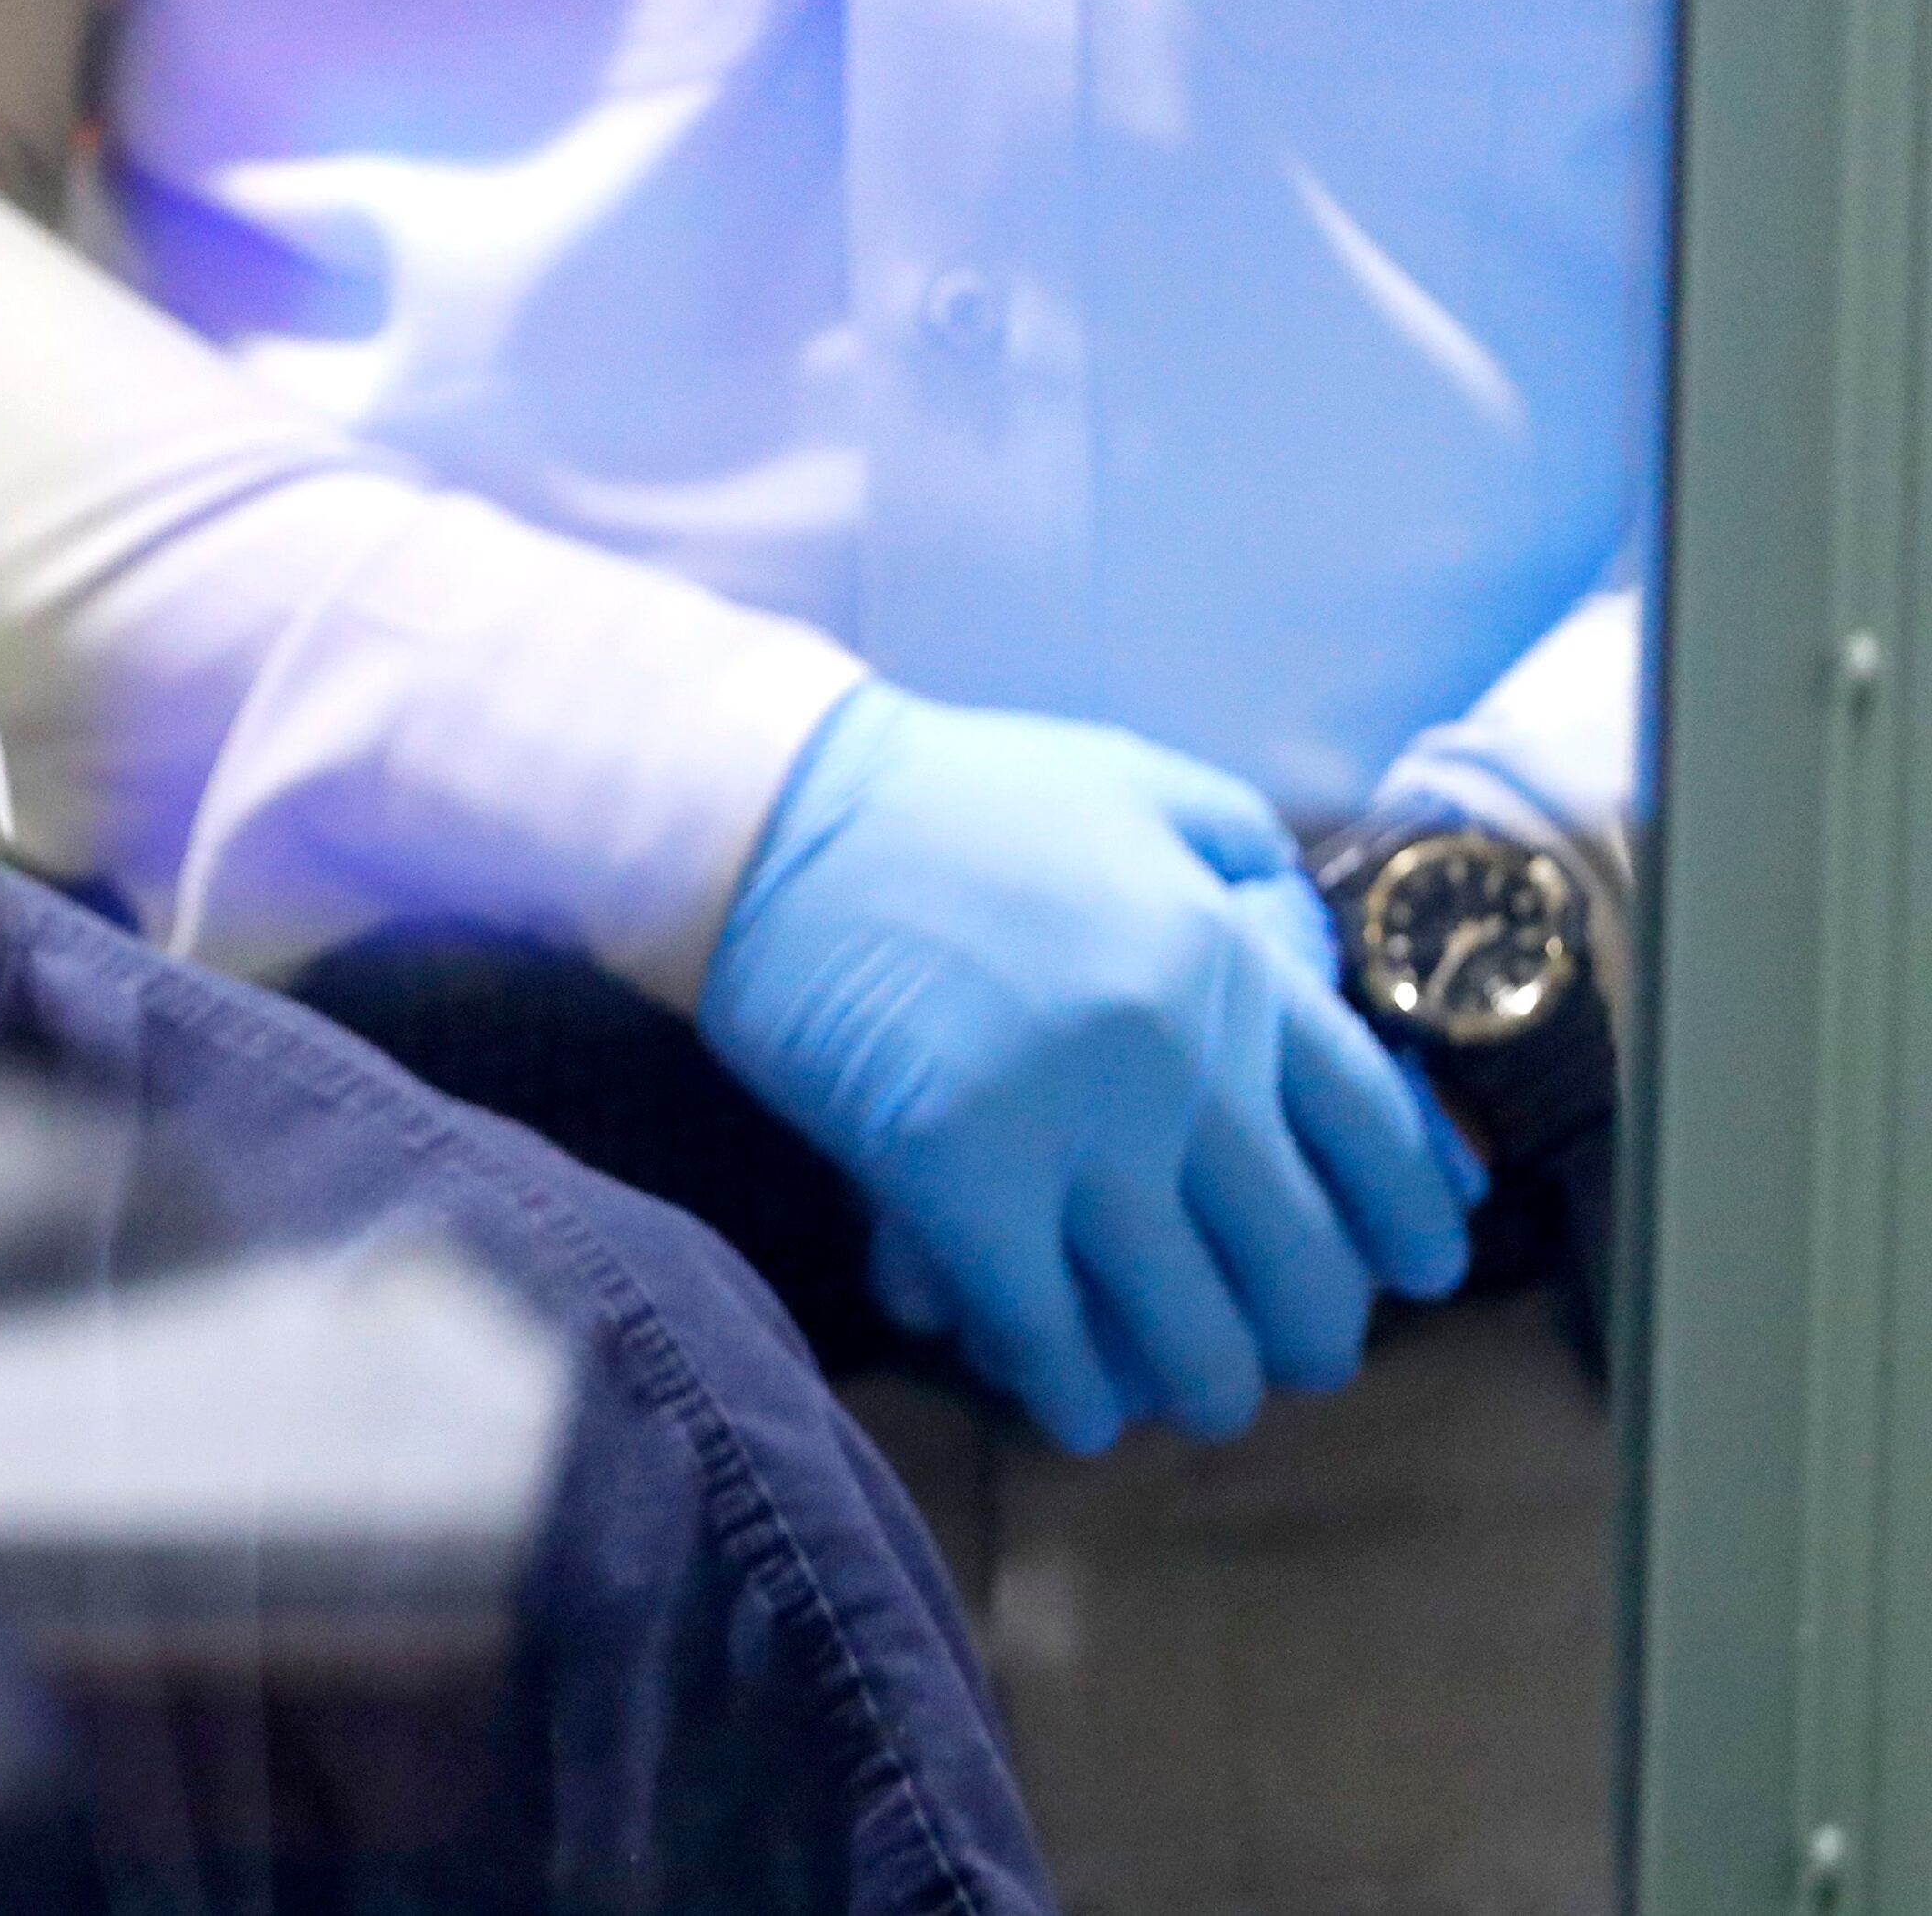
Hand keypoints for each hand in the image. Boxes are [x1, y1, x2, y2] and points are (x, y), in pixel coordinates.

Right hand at [701, 687, 1479, 1452]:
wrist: (774, 818)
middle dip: (1313, 1335)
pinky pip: (1044, 1335)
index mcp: (1236, 965)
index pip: (1376, 1132)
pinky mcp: (958, 1183)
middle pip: (1300, 1260)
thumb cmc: (952, 795)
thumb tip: (1311, 958)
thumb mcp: (1139, 784)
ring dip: (1204, 1384)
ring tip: (1194, 1397)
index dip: (1411, 1221)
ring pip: (1187, 1328)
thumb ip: (1244, 862)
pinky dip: (1073, 1392)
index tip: (1421, 1272)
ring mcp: (1072, 1132)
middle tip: (1294, 1356)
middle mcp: (1183, 1064)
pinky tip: (1080, 1411)